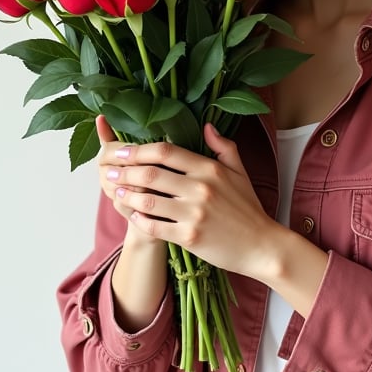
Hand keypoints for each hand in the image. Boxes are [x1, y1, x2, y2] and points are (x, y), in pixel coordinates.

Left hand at [101, 121, 278, 278]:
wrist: (262, 246)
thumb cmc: (249, 208)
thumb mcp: (240, 172)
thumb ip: (223, 146)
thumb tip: (206, 125)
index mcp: (210, 169)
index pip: (166, 151)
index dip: (138, 149)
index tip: (121, 150)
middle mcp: (200, 188)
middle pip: (151, 174)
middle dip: (124, 171)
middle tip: (109, 171)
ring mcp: (194, 214)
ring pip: (148, 201)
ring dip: (127, 196)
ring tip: (115, 192)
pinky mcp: (189, 238)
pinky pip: (154, 227)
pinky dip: (139, 220)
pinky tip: (132, 215)